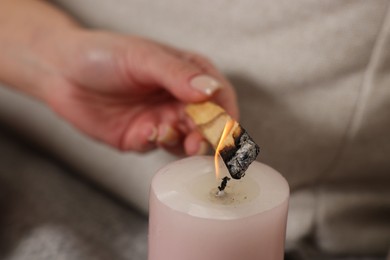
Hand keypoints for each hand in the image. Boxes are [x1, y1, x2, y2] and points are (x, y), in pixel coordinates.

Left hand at [33, 30, 237, 154]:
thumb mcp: (141, 57)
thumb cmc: (102, 54)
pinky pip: (159, 148)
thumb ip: (177, 73)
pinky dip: (157, 144)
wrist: (60, 72)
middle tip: (197, 141)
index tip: (225, 127)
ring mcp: (162, 119)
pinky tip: (144, 133)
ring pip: (187, 140)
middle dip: (207, 135)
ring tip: (171, 136)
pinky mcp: (143, 137)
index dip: (225, 113)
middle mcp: (179, 99)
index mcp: (186, 74)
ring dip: (185, 144)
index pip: (219, 96)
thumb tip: (210, 90)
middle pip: (207, 123)